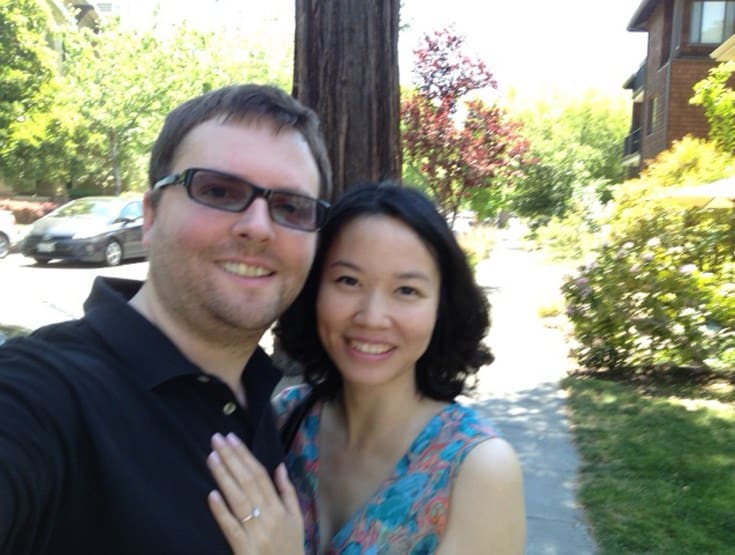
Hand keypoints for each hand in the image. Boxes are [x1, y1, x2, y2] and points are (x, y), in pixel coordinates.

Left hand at [207, 433, 303, 553]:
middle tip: (216, 439)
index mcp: (280, 507)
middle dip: (231, 458)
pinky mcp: (243, 548)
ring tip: (212, 457)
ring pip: (238, 499)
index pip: (260, 475)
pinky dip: (221, 511)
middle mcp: (268, 516)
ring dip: (224, 477)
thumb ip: (288, 492)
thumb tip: (280, 467)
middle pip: (247, 482)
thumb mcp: (297, 518)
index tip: (232, 438)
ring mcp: (255, 532)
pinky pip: (231, 528)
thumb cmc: (291, 547)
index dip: (245, 455)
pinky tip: (211, 495)